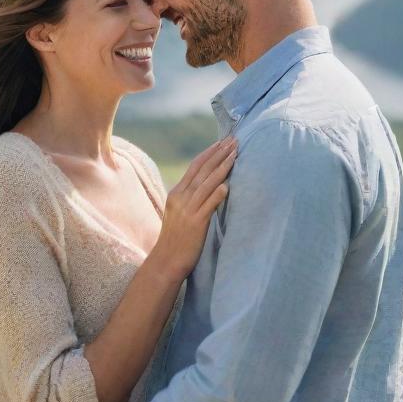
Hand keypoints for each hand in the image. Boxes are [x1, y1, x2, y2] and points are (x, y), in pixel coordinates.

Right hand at [151, 137, 236, 278]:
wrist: (166, 261)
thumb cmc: (177, 239)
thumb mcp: (180, 213)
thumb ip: (192, 198)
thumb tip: (210, 186)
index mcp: (177, 193)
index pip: (195, 166)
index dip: (210, 153)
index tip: (223, 142)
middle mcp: (181, 197)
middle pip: (202, 170)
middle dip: (219, 154)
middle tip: (234, 140)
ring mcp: (187, 210)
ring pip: (207, 183)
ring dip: (222, 167)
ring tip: (235, 154)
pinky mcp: (195, 223)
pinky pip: (208, 205)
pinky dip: (218, 193)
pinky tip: (227, 184)